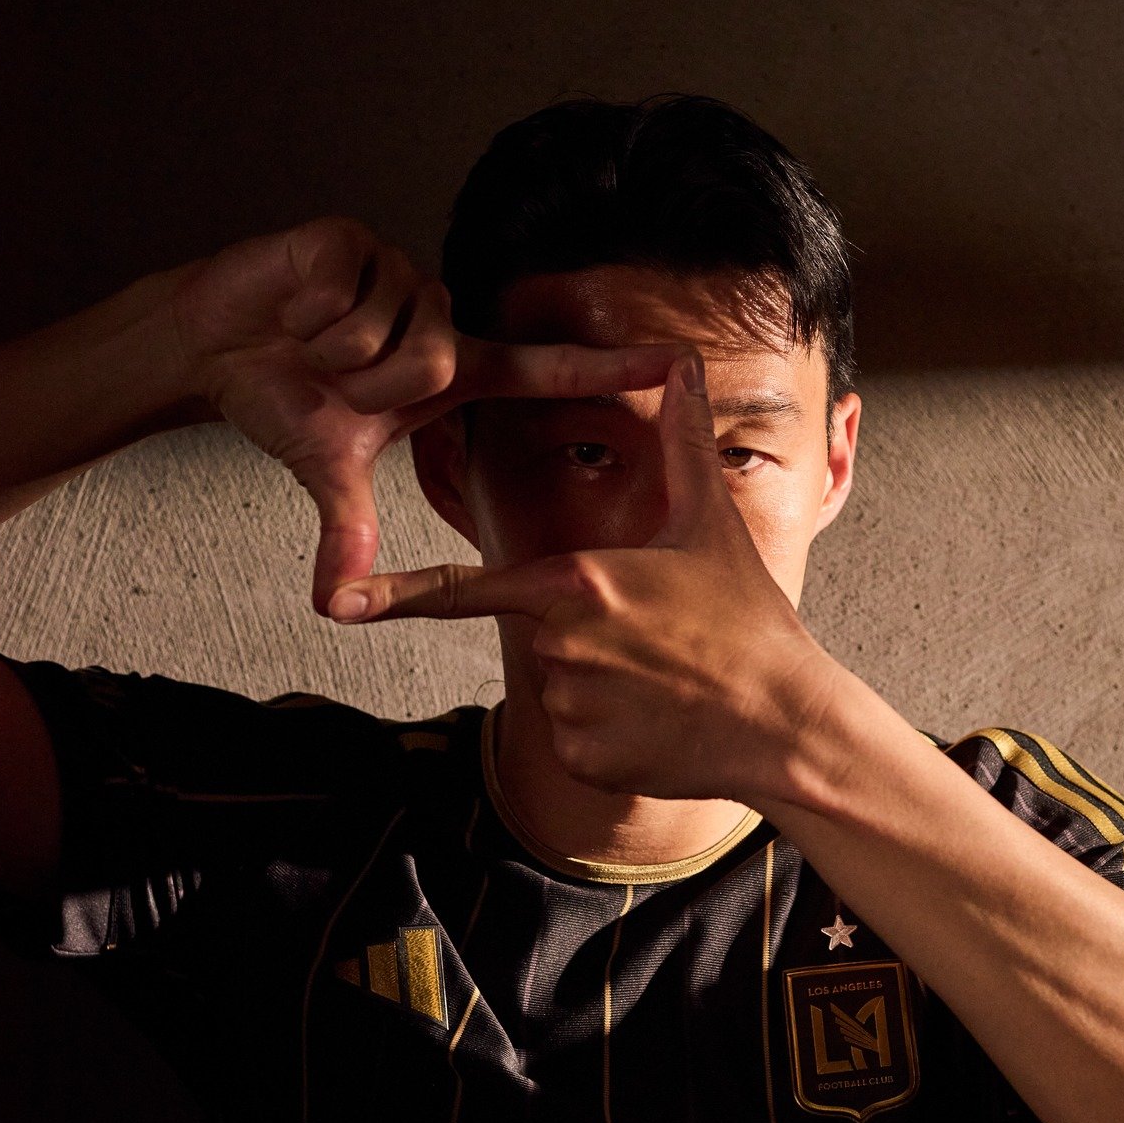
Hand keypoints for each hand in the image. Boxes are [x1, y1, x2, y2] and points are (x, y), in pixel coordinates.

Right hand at [169, 217, 679, 612]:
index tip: (677, 362)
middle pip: (436, 359)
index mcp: (452, 367)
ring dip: (336, 352)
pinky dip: (309, 315)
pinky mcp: (352, 240)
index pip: (546, 367)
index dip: (609, 367)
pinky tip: (294, 309)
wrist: (211, 346)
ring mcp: (397, 273)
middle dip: (372, 386)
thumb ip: (346, 533)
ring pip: (390, 328)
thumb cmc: (285, 396)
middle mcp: (437, 314)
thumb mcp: (325, 468)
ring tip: (312, 344)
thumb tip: (335, 606)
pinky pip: (348, 292)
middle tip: (335, 384)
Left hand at [327, 355, 836, 803]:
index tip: (339, 601)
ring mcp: (568, 707)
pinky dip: (611, 739)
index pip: (468, 589)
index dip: (398, 594)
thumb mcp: (711, 525)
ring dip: (603, 691)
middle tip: (662, 644)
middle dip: (589, 641)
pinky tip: (661, 728)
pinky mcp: (583, 759)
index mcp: (577, 582)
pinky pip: (576, 741)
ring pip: (560, 692)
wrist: (784, 722)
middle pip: (541, 637)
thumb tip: (682, 364)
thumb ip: (681, 442)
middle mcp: (560, 644)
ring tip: (668, 685)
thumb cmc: (749, 622)